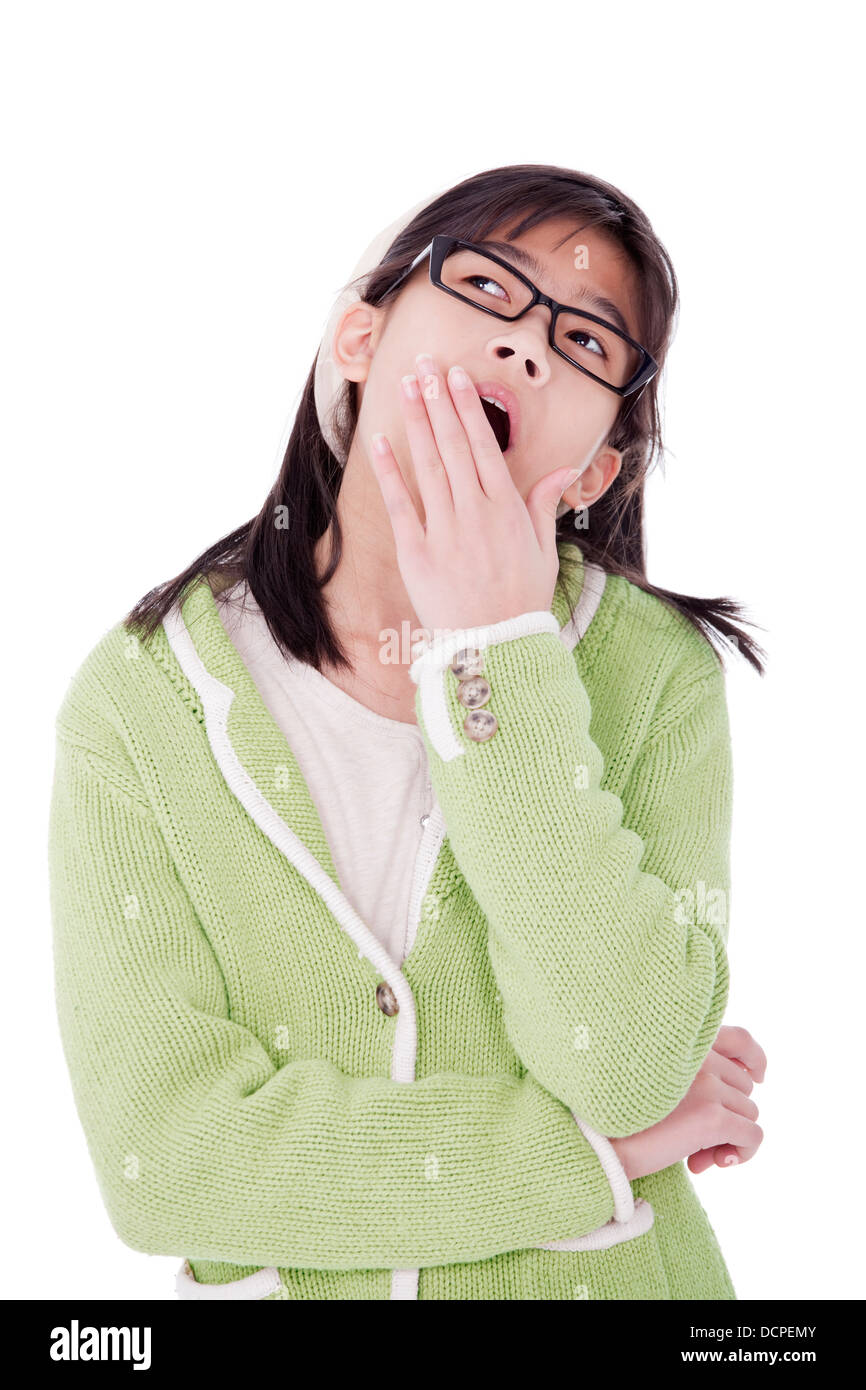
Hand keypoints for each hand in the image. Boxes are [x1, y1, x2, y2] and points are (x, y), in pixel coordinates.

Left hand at [367, 351, 579, 636]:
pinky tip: (380, 440)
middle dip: (436, 401)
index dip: (468, 408)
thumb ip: (544, 505)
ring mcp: (444, 531)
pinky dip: (389, 471)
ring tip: (403, 387)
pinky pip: (401, 504)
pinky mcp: (417, 553)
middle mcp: (475, 512)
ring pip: (428, 465)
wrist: (496, 648)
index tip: (456, 377)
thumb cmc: (522, 601)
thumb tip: (564, 468)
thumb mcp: (544, 551)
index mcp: (507, 508)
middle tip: (423, 365)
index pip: (484, 445)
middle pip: (453, 445)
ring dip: (415, 422)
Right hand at [608, 1025, 766, 1180]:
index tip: (756, 1077)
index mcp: (682, 1041)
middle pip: (744, 1088)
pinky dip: (741, 1154)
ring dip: (726, 1140)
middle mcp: (698, 1055)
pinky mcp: (712, 1117)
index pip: (740, 1039)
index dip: (754, 1059)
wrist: (595, 1141)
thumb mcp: (653, 1081)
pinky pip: (752, 1137)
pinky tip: (706, 1163)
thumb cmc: (617, 1116)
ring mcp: (708, 1085)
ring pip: (748, 1114)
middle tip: (694, 1142)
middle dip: (727, 1116)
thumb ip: (688, 1075)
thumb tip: (733, 1097)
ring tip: (692, 1155)